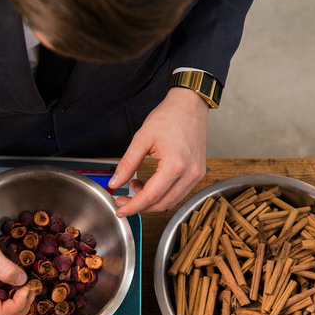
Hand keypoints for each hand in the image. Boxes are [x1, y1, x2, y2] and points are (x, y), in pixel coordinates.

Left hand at [108, 87, 208, 215]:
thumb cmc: (169, 117)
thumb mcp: (141, 139)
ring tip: (135, 185)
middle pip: (161, 204)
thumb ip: (127, 164)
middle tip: (123, 200)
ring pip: (171, 202)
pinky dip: (162, 194)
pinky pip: (179, 193)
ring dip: (151, 200)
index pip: (150, 196)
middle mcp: (189, 174)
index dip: (133, 206)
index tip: (120, 210)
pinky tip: (150, 184)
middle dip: (140, 206)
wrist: (190, 105)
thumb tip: (115, 183)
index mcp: (175, 165)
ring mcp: (196, 174)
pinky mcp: (198, 173)